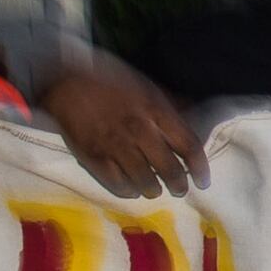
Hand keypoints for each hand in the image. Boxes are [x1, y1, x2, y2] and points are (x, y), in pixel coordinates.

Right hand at [42, 65, 204, 196]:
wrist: (66, 82)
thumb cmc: (110, 80)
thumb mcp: (146, 85)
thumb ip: (170, 103)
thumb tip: (192, 113)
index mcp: (156, 110)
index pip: (188, 145)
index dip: (200, 167)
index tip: (203, 181)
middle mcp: (140, 131)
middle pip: (169, 169)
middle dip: (179, 184)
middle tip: (180, 189)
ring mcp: (117, 146)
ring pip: (145, 181)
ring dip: (154, 190)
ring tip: (155, 190)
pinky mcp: (95, 157)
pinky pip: (118, 184)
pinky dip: (128, 190)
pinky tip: (131, 189)